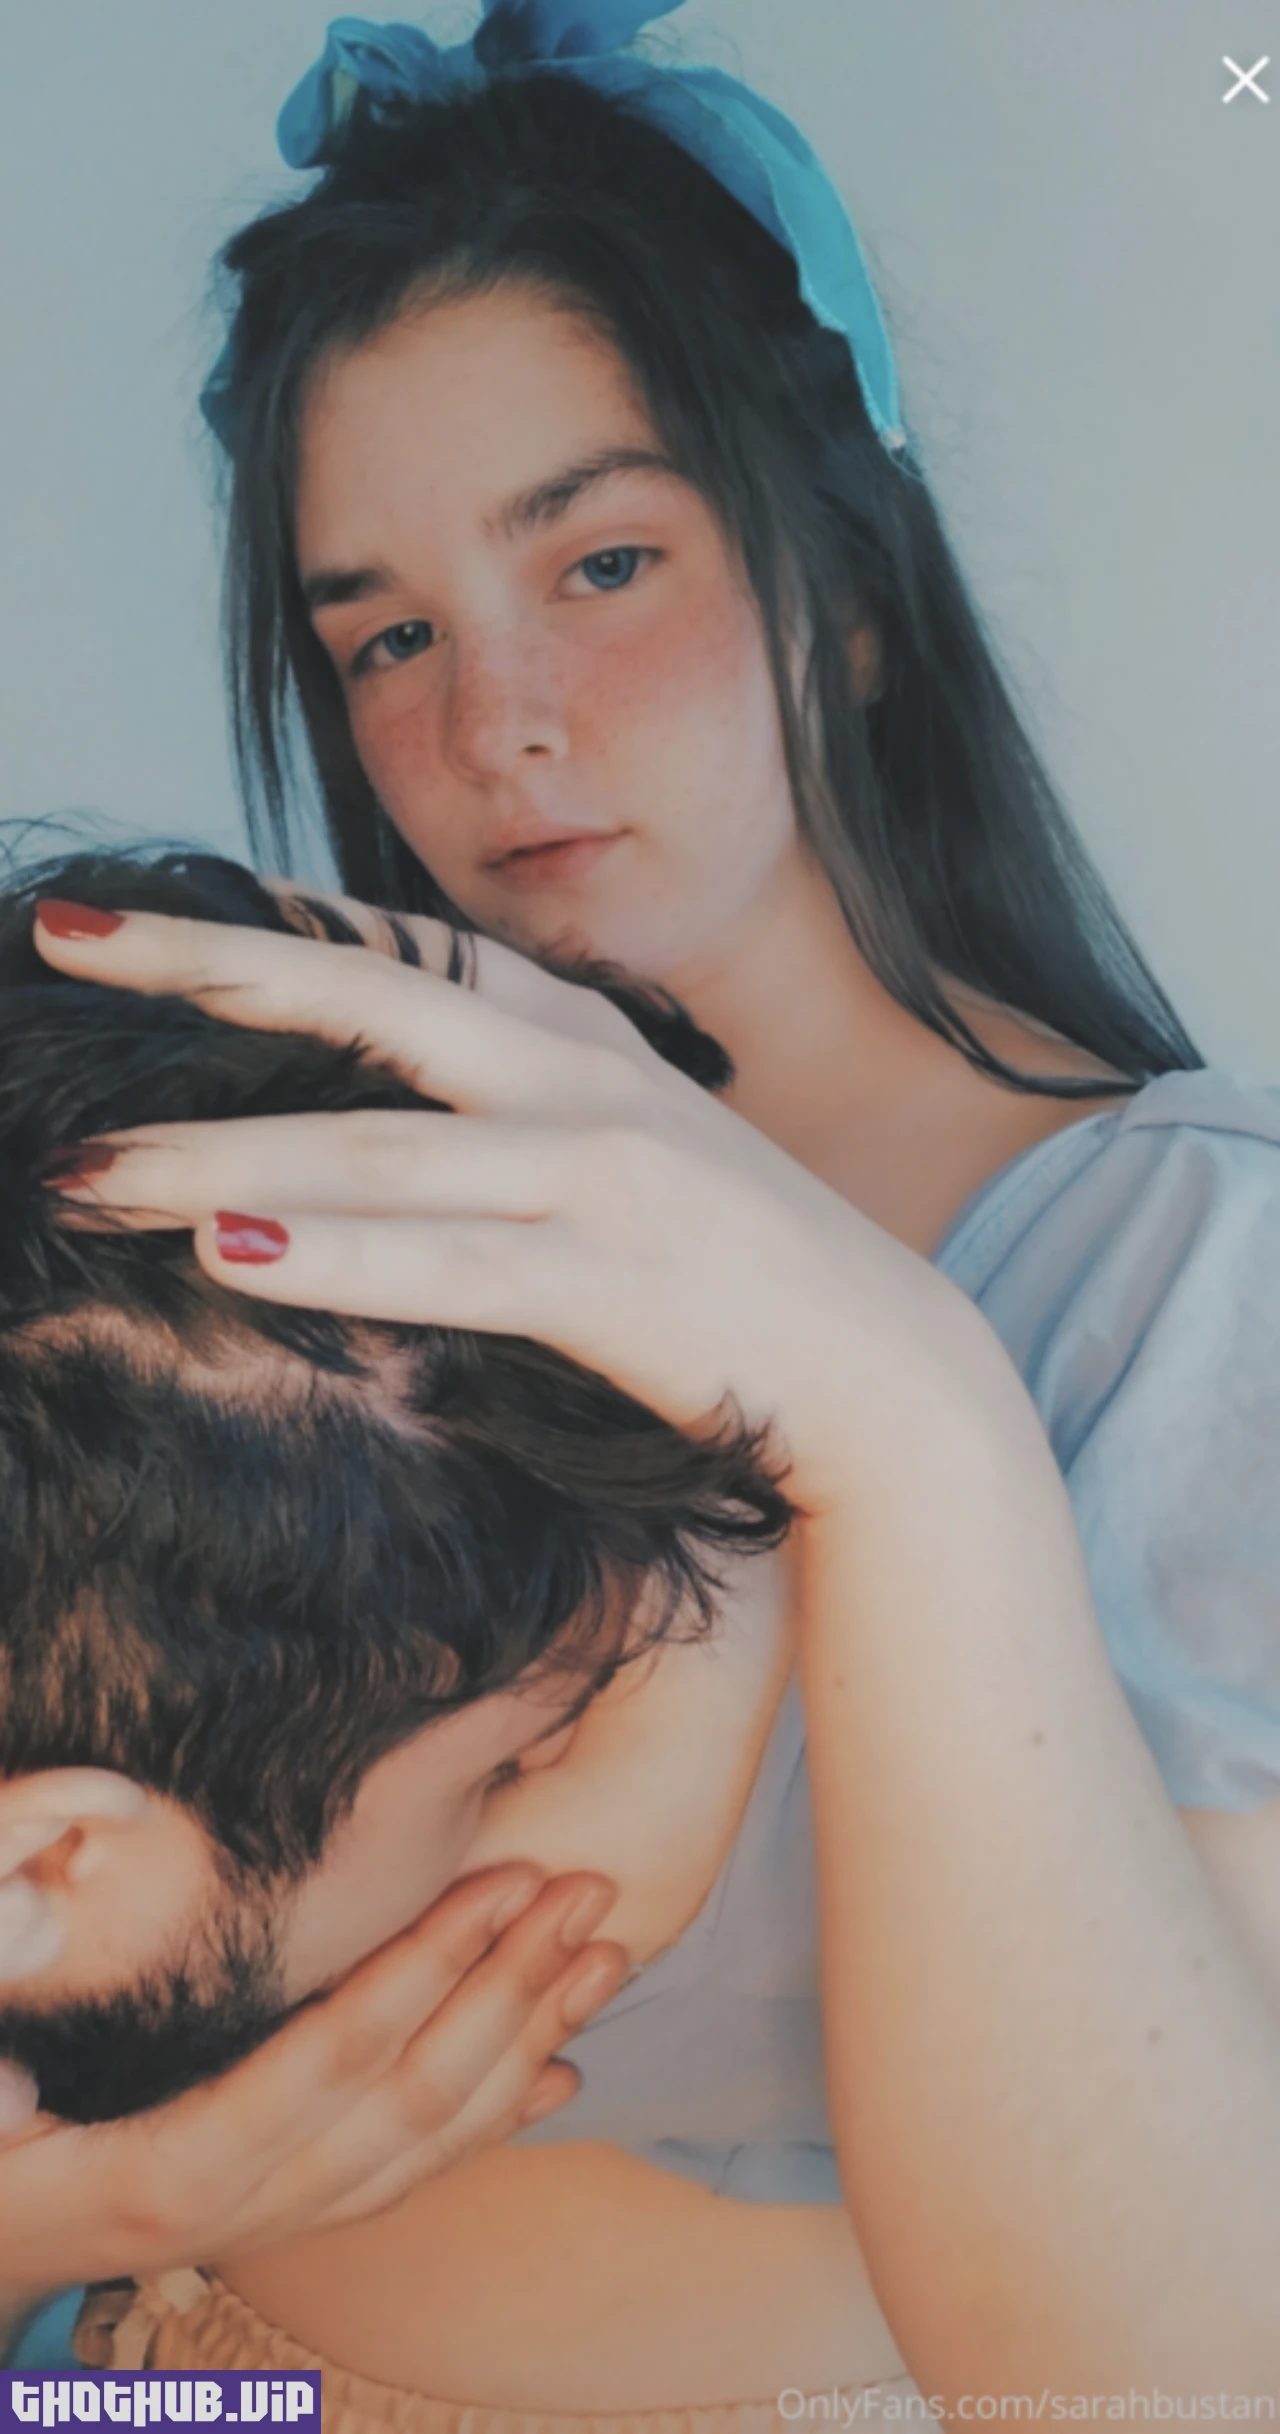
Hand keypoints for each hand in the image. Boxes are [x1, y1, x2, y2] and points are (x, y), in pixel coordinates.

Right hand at [0, 1864, 626, 2291]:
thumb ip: (4, 1943)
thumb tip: (75, 1856)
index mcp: (170, 2168)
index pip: (335, 2054)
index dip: (430, 1964)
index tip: (507, 1881)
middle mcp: (242, 2210)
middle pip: (412, 2097)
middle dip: (514, 1989)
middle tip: (590, 1894)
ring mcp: (272, 2226)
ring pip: (432, 2143)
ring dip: (529, 2043)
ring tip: (605, 1959)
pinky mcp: (287, 2221)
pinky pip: (412, 2178)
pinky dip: (495, 2123)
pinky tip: (557, 2074)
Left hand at [34, 901, 974, 1500]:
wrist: (885, 1368)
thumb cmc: (726, 1267)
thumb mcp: (616, 1148)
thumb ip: (497, 1110)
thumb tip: (347, 1116)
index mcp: (574, 1031)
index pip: (387, 951)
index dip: (247, 926)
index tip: (117, 922)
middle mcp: (581, 1075)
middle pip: (362, 1000)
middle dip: (201, 972)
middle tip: (63, 947)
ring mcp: (603, 1170)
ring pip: (379, 1146)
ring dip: (219, 1160)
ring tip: (84, 1177)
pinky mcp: (617, 1279)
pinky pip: (453, 1264)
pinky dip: (340, 1258)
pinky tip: (233, 1255)